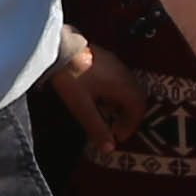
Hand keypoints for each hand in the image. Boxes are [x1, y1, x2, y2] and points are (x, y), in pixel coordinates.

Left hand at [46, 20, 149, 161]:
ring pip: (127, 87)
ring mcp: (116, 63)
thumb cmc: (71, 76)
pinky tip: (98, 95)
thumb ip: (96, 127)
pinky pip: (118, 79)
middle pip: (136, 97)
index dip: (131, 124)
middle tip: (115, 128)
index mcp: (122, 85)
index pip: (138, 107)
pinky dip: (114, 92)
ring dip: (120, 103)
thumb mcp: (82, 106)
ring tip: (105, 113)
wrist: (58, 46)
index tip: (118, 135)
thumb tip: (110, 148)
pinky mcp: (106, 58)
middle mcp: (124, 73)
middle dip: (128, 115)